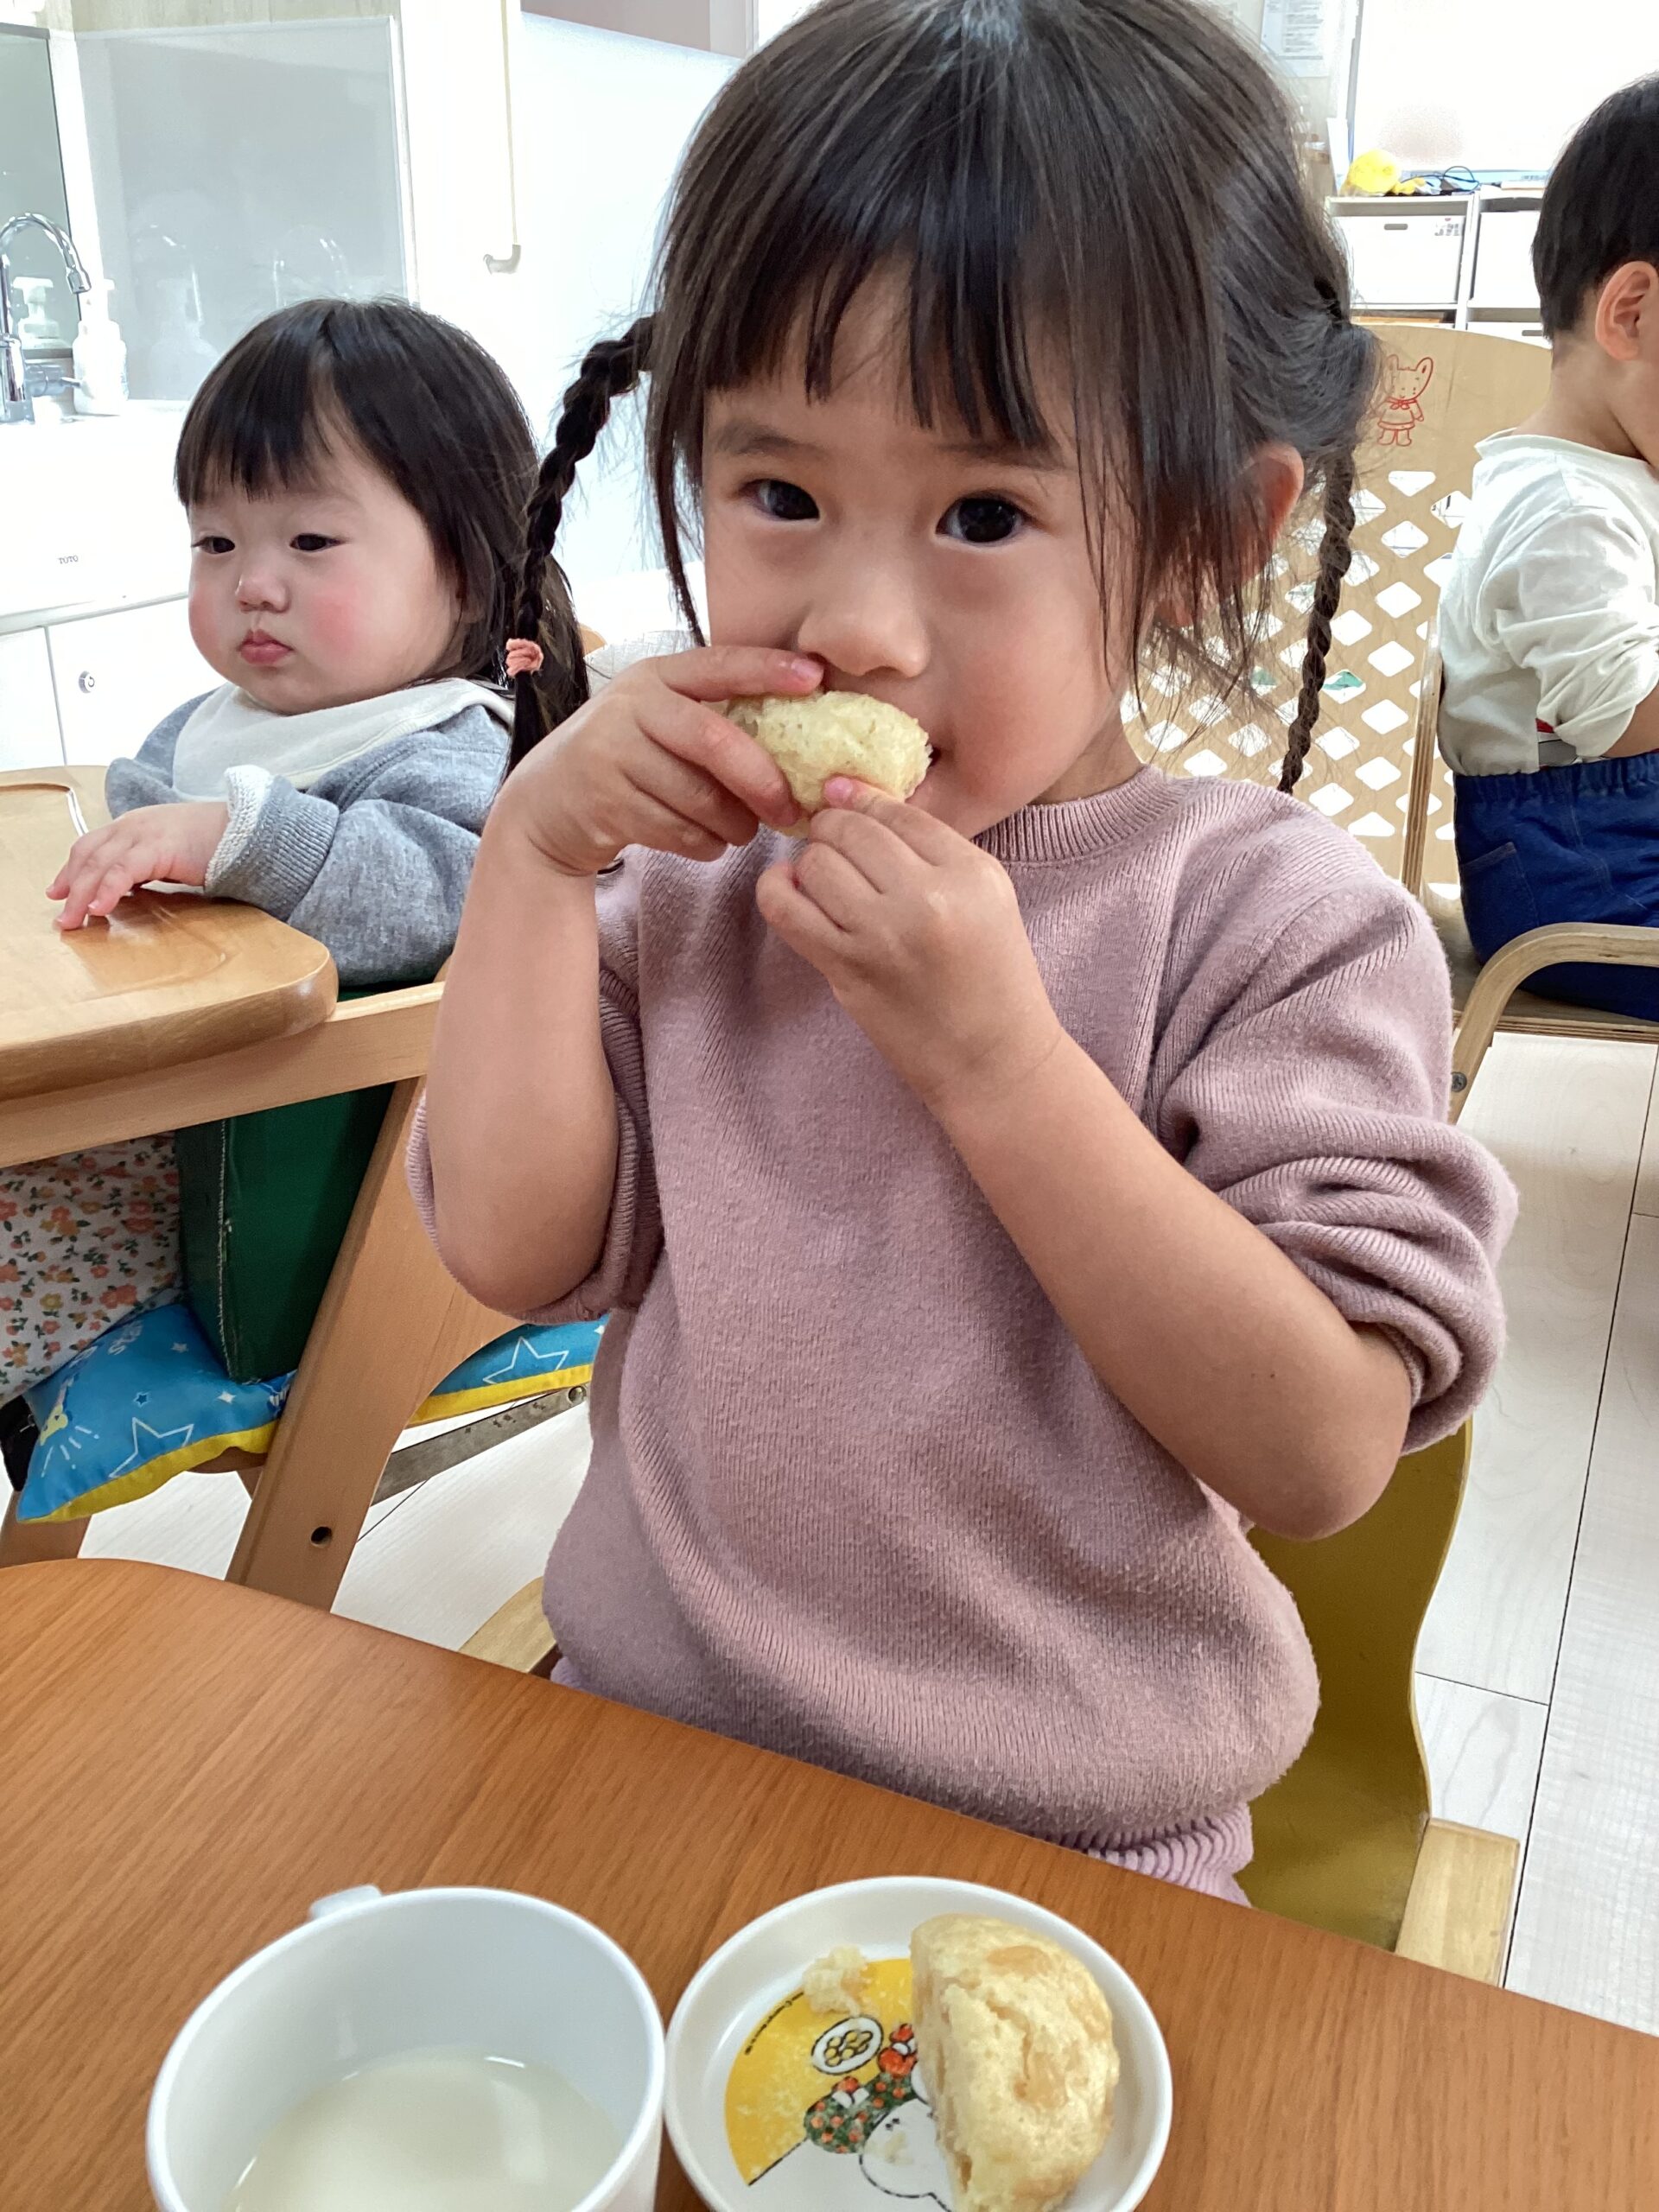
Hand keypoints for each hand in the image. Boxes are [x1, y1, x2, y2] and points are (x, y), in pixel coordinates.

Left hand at [48, 802, 229, 929]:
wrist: (244, 829)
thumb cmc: (214, 843)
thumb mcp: (170, 852)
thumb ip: (146, 865)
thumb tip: (128, 888)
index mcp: (134, 826)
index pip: (90, 846)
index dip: (71, 871)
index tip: (58, 892)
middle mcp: (132, 826)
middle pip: (88, 855)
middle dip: (71, 887)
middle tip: (63, 917)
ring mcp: (143, 834)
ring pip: (99, 864)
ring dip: (82, 895)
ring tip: (73, 921)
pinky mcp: (158, 847)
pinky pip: (123, 871)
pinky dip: (107, 890)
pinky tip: (100, 908)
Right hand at [494, 643, 819, 876]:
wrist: (547, 804)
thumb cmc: (626, 761)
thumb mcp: (658, 722)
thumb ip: (711, 721)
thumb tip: (797, 751)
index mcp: (655, 677)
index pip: (719, 664)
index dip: (768, 670)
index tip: (815, 679)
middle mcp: (631, 707)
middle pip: (715, 741)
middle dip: (762, 779)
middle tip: (791, 808)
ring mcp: (613, 754)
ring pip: (700, 796)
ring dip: (734, 823)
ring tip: (742, 829)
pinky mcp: (606, 803)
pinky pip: (680, 831)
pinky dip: (705, 844)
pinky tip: (705, 841)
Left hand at [755, 779, 1063, 1110]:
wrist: (992, 1060)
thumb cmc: (993, 979)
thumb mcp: (988, 898)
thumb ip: (934, 851)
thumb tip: (854, 801)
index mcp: (972, 874)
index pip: (899, 812)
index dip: (862, 800)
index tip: (842, 798)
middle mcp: (928, 898)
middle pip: (852, 831)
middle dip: (833, 829)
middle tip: (833, 843)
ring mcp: (883, 935)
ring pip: (817, 862)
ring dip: (811, 862)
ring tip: (824, 878)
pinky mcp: (848, 969)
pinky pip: (786, 909)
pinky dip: (776, 889)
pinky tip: (786, 888)